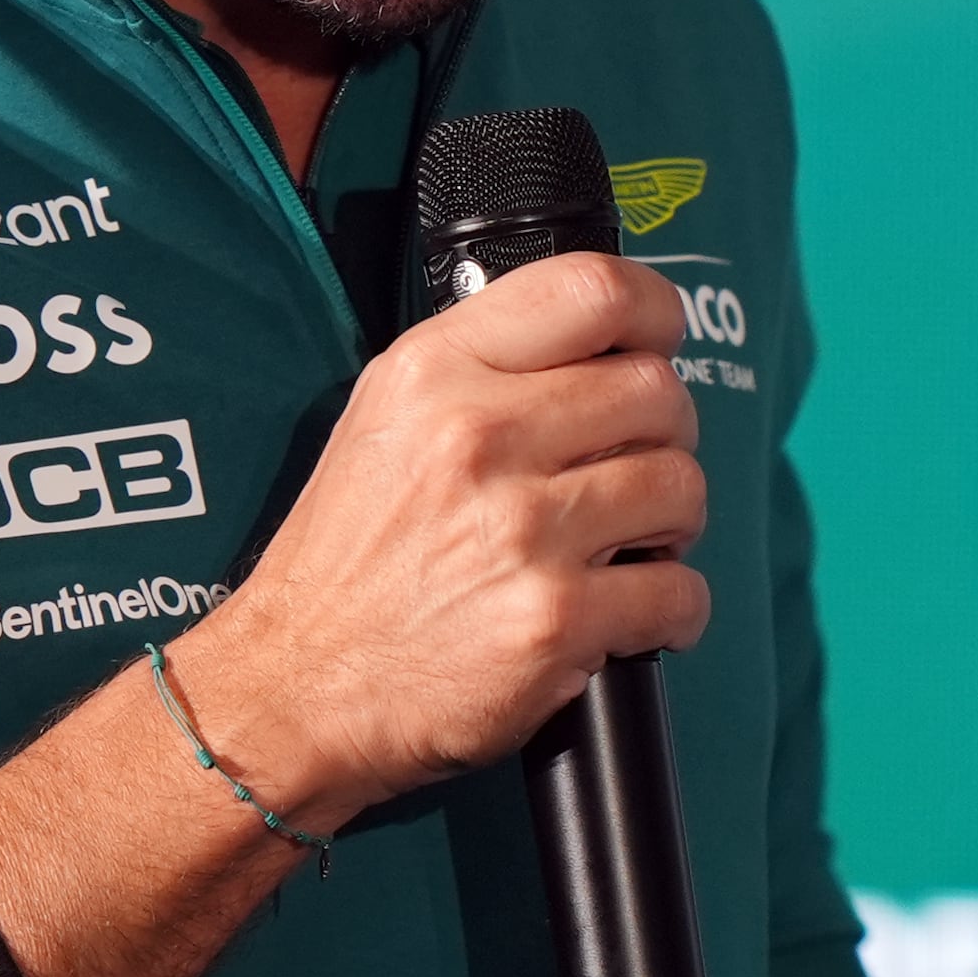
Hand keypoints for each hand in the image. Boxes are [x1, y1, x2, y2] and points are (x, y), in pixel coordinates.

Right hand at [177, 255, 705, 827]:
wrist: (296, 685)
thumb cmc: (347, 561)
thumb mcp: (384, 420)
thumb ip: (483, 369)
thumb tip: (597, 347)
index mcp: (437, 372)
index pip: (592, 291)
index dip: (655, 313)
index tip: (659, 343)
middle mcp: (480, 436)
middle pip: (657, 391)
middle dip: (666, 434)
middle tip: (633, 471)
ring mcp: (521, 529)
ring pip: (681, 485)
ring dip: (673, 522)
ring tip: (630, 546)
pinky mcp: (555, 619)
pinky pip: (680, 591)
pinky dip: (676, 609)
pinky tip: (634, 614)